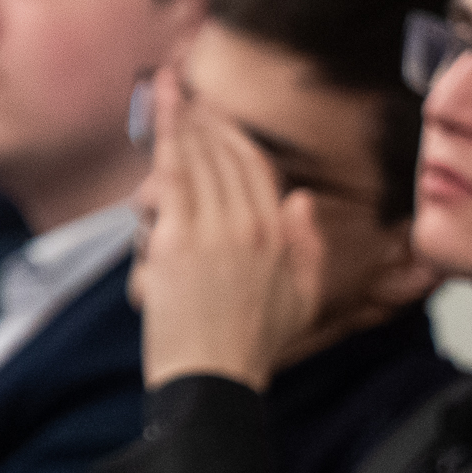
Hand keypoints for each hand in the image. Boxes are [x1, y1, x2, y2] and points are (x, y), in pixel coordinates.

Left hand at [134, 67, 321, 390]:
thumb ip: (309, 247)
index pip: (257, 167)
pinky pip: (172, 169)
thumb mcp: (303, 300)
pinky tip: (162, 98)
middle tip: (185, 101)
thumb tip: (302, 200)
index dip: (233, 136)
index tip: (215, 120)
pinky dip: (165, 128)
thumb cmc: (251, 347)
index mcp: (280, 236)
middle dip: (204, 121)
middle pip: (226, 154)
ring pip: (198, 155)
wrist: (213, 380)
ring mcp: (215, 229)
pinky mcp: (177, 238)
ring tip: (170, 92)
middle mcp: (253, 225)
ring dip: (183, 119)